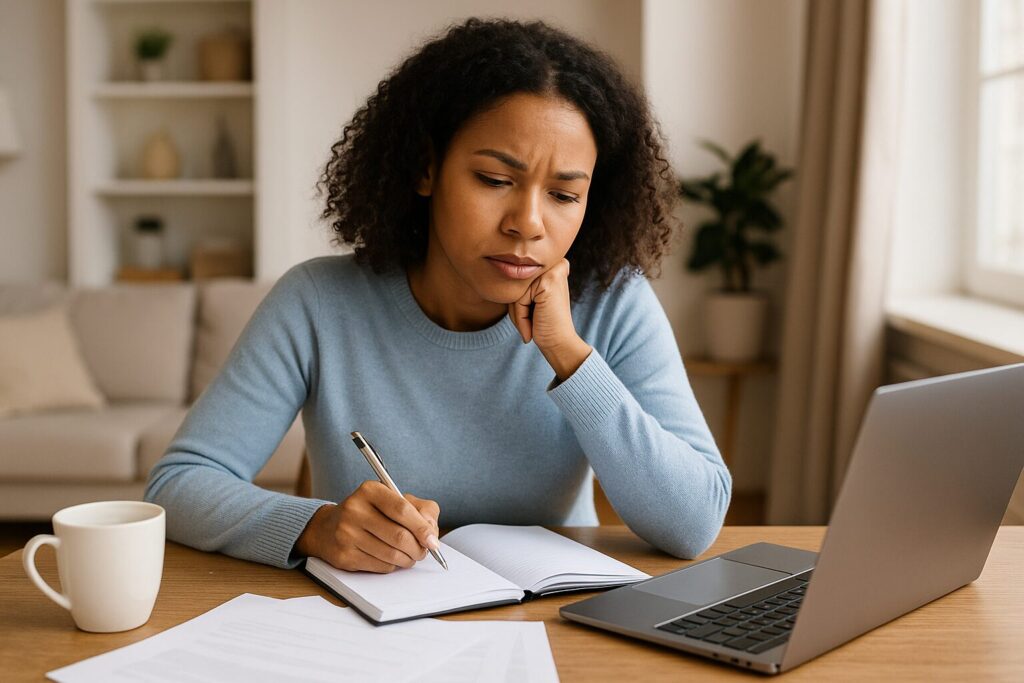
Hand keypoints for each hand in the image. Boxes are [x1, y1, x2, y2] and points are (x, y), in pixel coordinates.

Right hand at [295, 481, 440, 572]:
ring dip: (407, 559)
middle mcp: (354, 510)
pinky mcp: (344, 556)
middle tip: (423, 551)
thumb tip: (431, 532)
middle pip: (399, 536)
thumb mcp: (394, 500)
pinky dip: (393, 565)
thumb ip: (421, 509)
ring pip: (391, 555)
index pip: (402, 510)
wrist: (328, 528)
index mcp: (370, 490)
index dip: (422, 528)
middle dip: (418, 548)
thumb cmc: (370, 513)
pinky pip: (380, 566)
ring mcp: (346, 534)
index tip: (433, 541)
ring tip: (409, 555)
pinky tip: (391, 558)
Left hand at [508, 258, 591, 380]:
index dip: (519, 300)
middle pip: (516, 282)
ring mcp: (553, 271)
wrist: (558, 343)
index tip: (533, 315)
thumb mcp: (531, 296)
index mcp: (553, 264)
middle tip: (532, 321)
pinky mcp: (548, 283)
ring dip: (518, 312)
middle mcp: (556, 263)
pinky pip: (519, 298)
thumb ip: (522, 281)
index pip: (518, 277)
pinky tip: (533, 325)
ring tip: (532, 324)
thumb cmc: (542, 322)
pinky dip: (521, 316)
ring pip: (515, 290)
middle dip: (517, 306)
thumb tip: (500, 267)